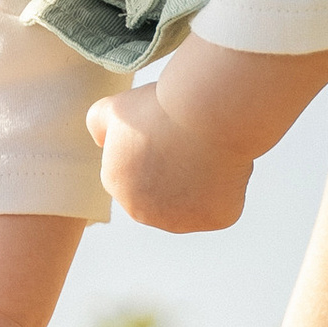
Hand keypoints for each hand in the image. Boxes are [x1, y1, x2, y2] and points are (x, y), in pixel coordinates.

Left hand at [86, 80, 254, 234]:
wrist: (206, 113)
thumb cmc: (164, 105)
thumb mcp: (118, 107)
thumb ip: (98, 124)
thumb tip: (101, 141)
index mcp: (115, 183)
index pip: (138, 168)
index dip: (158, 146)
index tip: (171, 129)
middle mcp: (141, 211)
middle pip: (164, 190)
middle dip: (176, 170)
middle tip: (190, 138)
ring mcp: (179, 220)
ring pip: (193, 199)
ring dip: (201, 181)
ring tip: (206, 150)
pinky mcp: (213, 220)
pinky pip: (222, 203)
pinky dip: (229, 186)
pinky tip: (224, 164)